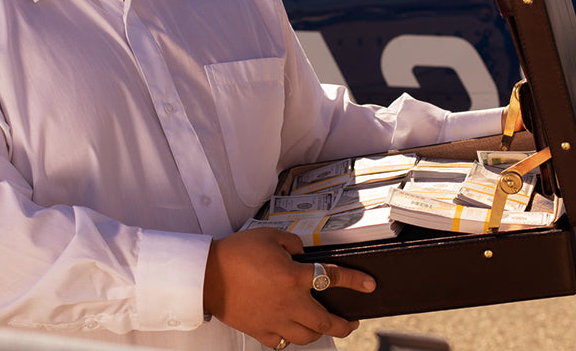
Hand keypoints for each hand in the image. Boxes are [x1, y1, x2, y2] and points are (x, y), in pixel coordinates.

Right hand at [202, 227, 375, 346]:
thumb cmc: (235, 254)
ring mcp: (274, 320)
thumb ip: (293, 243)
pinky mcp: (259, 331)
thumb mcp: (269, 236)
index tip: (369, 285)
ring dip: (320, 332)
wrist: (205, 276)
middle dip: (344, 324)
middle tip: (351, 321)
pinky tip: (293, 331)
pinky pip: (282, 342)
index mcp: (293, 277)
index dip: (355, 282)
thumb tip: (303, 252)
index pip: (333, 278)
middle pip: (326, 322)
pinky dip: (291, 338)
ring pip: (307, 336)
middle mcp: (289, 303)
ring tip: (324, 326)